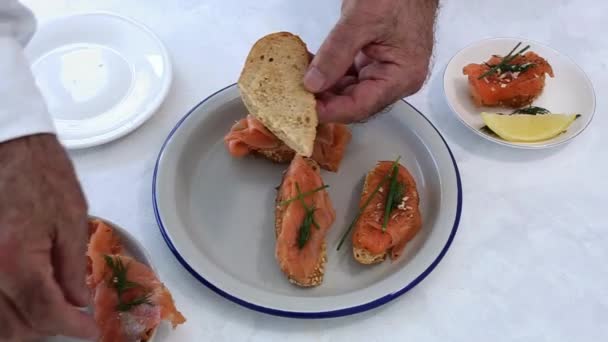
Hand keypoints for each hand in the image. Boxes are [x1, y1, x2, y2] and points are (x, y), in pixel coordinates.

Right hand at [0, 134, 97, 340]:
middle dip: (47, 329)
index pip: (46, 313)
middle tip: (72, 320)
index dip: (72, 328)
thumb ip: (72, 267)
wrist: (8, 145)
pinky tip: (22, 303)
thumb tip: (79, 303)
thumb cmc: (41, 173)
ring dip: (22, 328)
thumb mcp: (71, 218)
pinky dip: (4, 313)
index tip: (90, 331)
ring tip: (50, 314)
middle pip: (13, 327)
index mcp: (17, 259)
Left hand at [304, 0, 437, 122]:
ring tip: (297, 82)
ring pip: (348, 90)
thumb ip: (336, 53)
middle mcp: (395, 80)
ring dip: (323, 87)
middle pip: (354, 102)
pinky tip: (309, 68)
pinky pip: (347, 75)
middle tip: (295, 97)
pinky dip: (329, 73)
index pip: (362, 106)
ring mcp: (384, 71)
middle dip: (324, 100)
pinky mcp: (373, 61)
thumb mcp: (361, 21)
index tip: (305, 111)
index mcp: (402, 77)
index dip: (331, 111)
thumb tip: (312, 83)